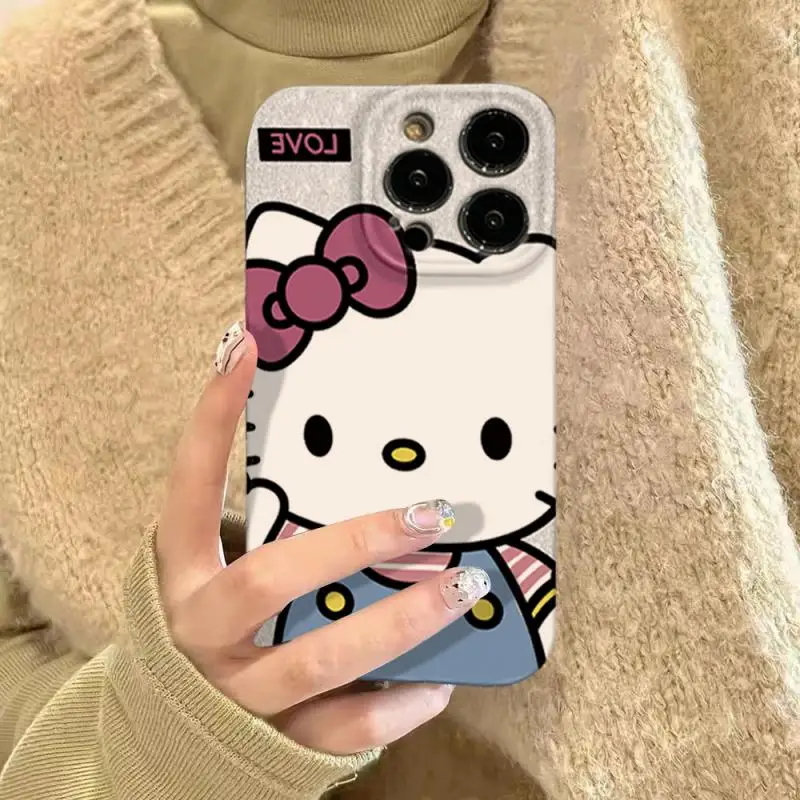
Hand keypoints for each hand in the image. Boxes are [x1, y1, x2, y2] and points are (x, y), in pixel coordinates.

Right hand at [155, 321, 490, 754]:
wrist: (167, 742)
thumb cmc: (211, 633)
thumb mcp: (220, 575)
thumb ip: (265, 534)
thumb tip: (354, 472)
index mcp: (183, 575)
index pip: (190, 485)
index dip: (212, 416)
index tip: (246, 347)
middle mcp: (202, 631)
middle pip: (274, 580)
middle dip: (359, 542)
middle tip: (430, 513)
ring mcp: (237, 693)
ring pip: (321, 657)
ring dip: (401, 620)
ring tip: (463, 583)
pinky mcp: (276, 746)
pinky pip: (346, 729)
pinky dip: (400, 706)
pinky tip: (441, 679)